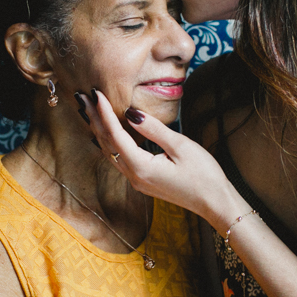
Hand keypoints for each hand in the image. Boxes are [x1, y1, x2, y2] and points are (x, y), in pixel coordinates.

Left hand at [81, 90, 235, 224]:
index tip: (95, 93)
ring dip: (98, 130)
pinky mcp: (143, 181)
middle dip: (93, 119)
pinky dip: (109, 142)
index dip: (104, 113)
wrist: (215, 203)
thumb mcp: (180, 146)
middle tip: (81, 97)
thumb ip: (153, 129)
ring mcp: (137, 181)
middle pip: (106, 144)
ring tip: (88, 111)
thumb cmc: (204, 175)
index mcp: (141, 168)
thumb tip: (130, 113)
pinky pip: (119, 159)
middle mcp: (134, 177)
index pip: (115, 135)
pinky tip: (106, 132)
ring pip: (110, 153)